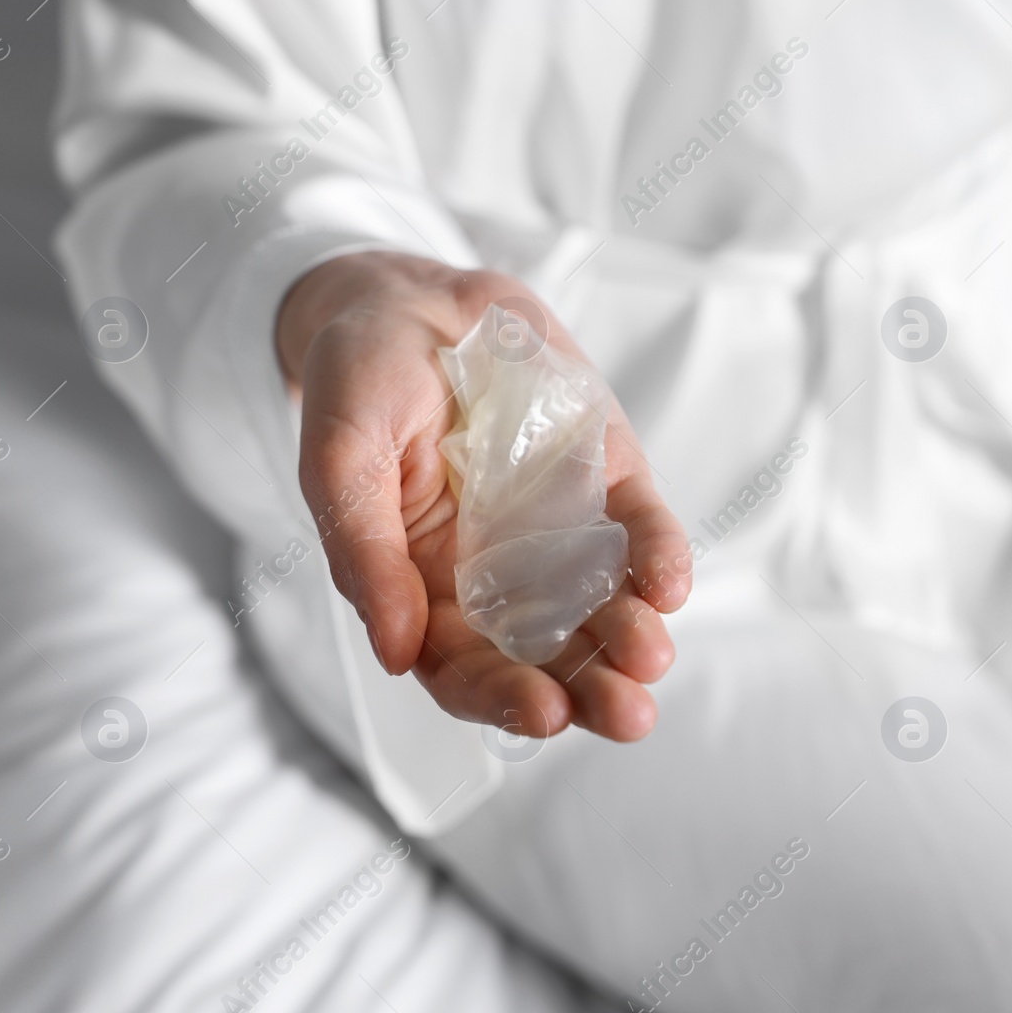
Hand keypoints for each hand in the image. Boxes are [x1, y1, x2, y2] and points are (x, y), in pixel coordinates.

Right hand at [276, 252, 691, 740]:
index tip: (544, 714)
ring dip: (632, 638)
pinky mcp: (608, 479)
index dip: (503, 701)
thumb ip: (366, 553)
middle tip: (628, 714)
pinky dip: (659, 557)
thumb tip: (396, 655)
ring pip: (603, 606)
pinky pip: (639, 529)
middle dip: (590, 690)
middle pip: (548, 658)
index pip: (467, 670)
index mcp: (427, 590)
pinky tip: (669, 584)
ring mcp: (561, 530)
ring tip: (651, 657)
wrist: (415, 297)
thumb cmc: (360, 384)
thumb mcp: (342, 460)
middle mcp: (500, 577)